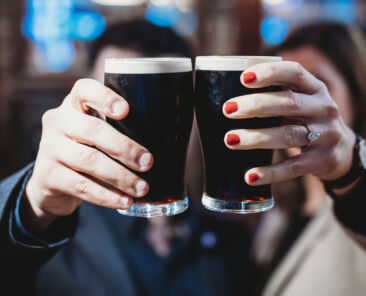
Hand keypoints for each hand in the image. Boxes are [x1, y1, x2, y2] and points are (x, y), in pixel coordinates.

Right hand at [24, 79, 152, 230]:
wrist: (51, 180)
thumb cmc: (86, 148)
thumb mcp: (95, 131)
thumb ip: (119, 128)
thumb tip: (167, 140)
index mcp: (73, 104)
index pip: (84, 90)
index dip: (105, 98)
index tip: (126, 111)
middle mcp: (58, 121)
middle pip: (91, 130)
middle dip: (124, 147)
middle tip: (148, 162)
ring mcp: (50, 149)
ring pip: (88, 160)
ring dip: (120, 176)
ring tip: (142, 187)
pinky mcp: (48, 176)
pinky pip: (81, 187)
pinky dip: (107, 196)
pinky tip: (125, 201)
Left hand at [222, 61, 355, 185]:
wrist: (341, 151)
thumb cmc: (306, 120)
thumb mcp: (300, 102)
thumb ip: (275, 96)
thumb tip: (226, 98)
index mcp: (315, 88)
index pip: (294, 73)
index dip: (270, 73)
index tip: (243, 78)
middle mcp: (324, 108)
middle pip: (289, 104)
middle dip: (255, 105)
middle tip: (228, 109)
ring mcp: (326, 135)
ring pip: (288, 135)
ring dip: (256, 138)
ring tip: (230, 140)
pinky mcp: (323, 161)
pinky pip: (293, 167)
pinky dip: (270, 172)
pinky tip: (250, 176)